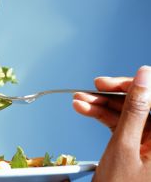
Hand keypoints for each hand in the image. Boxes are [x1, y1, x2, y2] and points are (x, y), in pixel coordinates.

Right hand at [73, 66, 150, 180]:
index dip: (133, 86)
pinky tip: (86, 110)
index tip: (108, 83)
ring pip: (127, 112)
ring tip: (79, 101)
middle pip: (140, 103)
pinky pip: (121, 123)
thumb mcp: (124, 146)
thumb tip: (144, 76)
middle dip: (112, 95)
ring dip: (102, 105)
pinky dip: (102, 116)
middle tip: (90, 90)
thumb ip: (135, 110)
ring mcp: (148, 140)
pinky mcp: (136, 144)